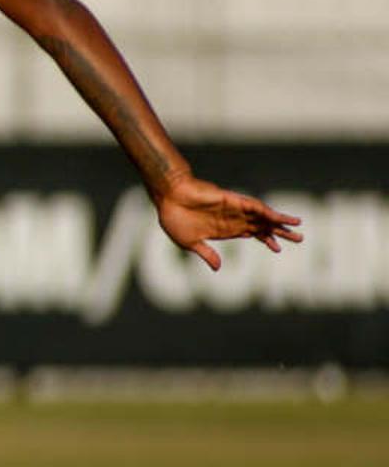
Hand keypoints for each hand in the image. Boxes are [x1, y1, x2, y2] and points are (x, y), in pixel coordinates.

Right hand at [153, 174, 303, 269]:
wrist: (167, 198)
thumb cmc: (174, 218)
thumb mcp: (190, 243)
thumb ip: (206, 254)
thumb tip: (218, 268)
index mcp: (225, 229)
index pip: (252, 234)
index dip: (266, 241)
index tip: (277, 249)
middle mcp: (233, 219)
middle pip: (263, 226)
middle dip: (281, 232)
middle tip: (300, 239)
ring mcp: (234, 210)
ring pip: (263, 217)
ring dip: (280, 222)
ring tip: (298, 225)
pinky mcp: (233, 201)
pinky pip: (254, 207)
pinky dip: (268, 213)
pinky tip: (279, 218)